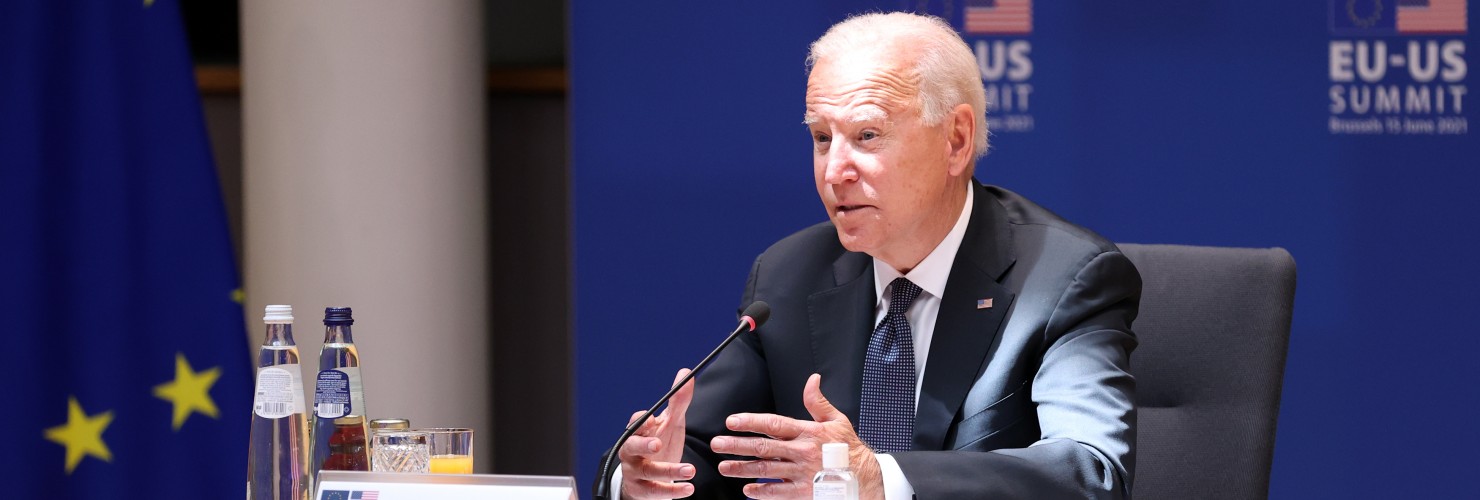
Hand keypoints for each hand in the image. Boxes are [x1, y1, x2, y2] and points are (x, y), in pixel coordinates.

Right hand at [618, 368, 697, 498]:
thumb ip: (678, 402)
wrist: (648, 478)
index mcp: (639, 431)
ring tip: (690, 470)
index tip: (653, 418)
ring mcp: (635, 471)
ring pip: (647, 471)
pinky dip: (672, 491)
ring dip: (669, 471)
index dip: (642, 421)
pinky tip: (688, 489)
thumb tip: (686, 373)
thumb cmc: (659, 446)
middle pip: (631, 446)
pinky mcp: (641, 490)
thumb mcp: (670, 424)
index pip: (635, 423)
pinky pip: (654, 491)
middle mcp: (632, 451)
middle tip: (658, 444)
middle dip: (643, 445)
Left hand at [712, 373, 883, 499]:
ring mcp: (801, 473)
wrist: (865, 478)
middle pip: (763, 447)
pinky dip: (761, 492)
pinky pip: (778, 493)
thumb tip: (812, 380)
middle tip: (718, 444)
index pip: (773, 424)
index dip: (751, 422)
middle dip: (737, 445)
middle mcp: (802, 452)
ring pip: (766, 470)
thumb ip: (818, 402)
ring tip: (725, 466)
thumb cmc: (848, 449)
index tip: (731, 421)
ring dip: (743, 468)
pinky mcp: (804, 492)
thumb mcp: (837, 421)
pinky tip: (747, 490)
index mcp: (807, 432)